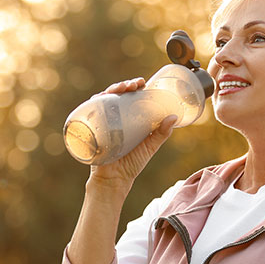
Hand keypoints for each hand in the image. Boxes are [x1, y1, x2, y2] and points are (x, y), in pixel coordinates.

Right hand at [86, 77, 176, 191]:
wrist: (114, 180)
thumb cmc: (131, 164)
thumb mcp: (150, 146)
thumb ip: (162, 133)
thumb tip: (174, 117)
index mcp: (128, 119)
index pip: (130, 97)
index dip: (135, 87)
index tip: (143, 83)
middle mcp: (114, 118)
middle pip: (117, 95)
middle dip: (124, 85)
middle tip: (134, 85)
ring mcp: (102, 122)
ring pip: (103, 99)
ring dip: (111, 90)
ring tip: (121, 88)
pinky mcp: (92, 128)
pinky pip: (90, 112)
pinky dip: (94, 102)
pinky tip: (100, 97)